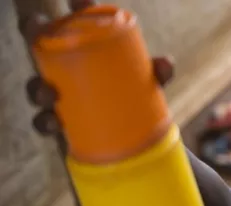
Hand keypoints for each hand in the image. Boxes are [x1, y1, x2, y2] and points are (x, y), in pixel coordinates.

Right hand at [22, 0, 173, 136]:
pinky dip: (43, 122)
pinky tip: (52, 122)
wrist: (132, 135)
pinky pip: (42, 122)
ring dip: (37, 88)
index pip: (77, 22)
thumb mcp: (150, 84)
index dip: (76, 9)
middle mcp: (66, 71)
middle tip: (36, 32)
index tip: (79, 1)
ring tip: (50, 93)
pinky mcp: (60, 125)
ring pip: (36, 87)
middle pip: (41, 46)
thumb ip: (158, 73)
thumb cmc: (137, 98)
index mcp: (86, 53)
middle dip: (33, 33)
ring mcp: (59, 98)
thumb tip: (164, 63)